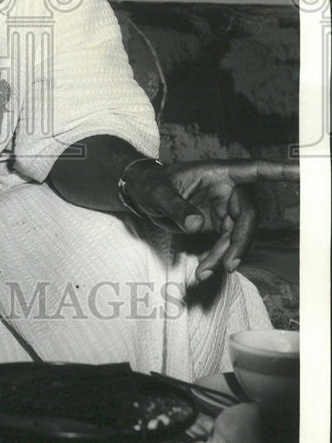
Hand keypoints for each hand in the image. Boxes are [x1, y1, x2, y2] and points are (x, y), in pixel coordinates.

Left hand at [124, 159, 298, 281]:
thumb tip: (197, 226)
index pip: (254, 170)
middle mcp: (225, 188)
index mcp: (217, 172)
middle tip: (229, 264)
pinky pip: (226, 242)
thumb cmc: (149, 184)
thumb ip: (177, 208)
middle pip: (247, 214)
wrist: (140, 194)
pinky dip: (217, 257)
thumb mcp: (157, 194)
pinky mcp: (217, 222)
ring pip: (237, 234)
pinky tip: (204, 270)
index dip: (279, 170)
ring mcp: (222, 206)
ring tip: (206, 272)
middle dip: (241, 241)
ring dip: (226, 254)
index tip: (302, 171)